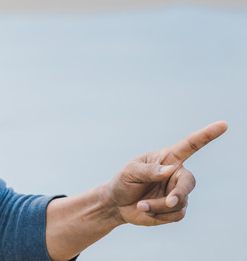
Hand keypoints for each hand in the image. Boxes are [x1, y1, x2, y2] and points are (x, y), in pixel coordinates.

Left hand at [106, 121, 227, 225]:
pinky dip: (159, 215)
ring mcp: (178, 192)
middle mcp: (176, 174)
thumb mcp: (129, 172)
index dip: (206, 135)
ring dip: (158, 206)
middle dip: (179, 193)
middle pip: (188, 182)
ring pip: (179, 202)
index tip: (223, 125)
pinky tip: (146, 211)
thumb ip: (148, 171)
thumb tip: (170, 170)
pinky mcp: (176, 209)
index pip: (190, 145)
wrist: (118, 204)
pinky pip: (176, 215)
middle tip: (169, 202)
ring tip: (141, 205)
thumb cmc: (123, 182)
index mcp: (167, 158)